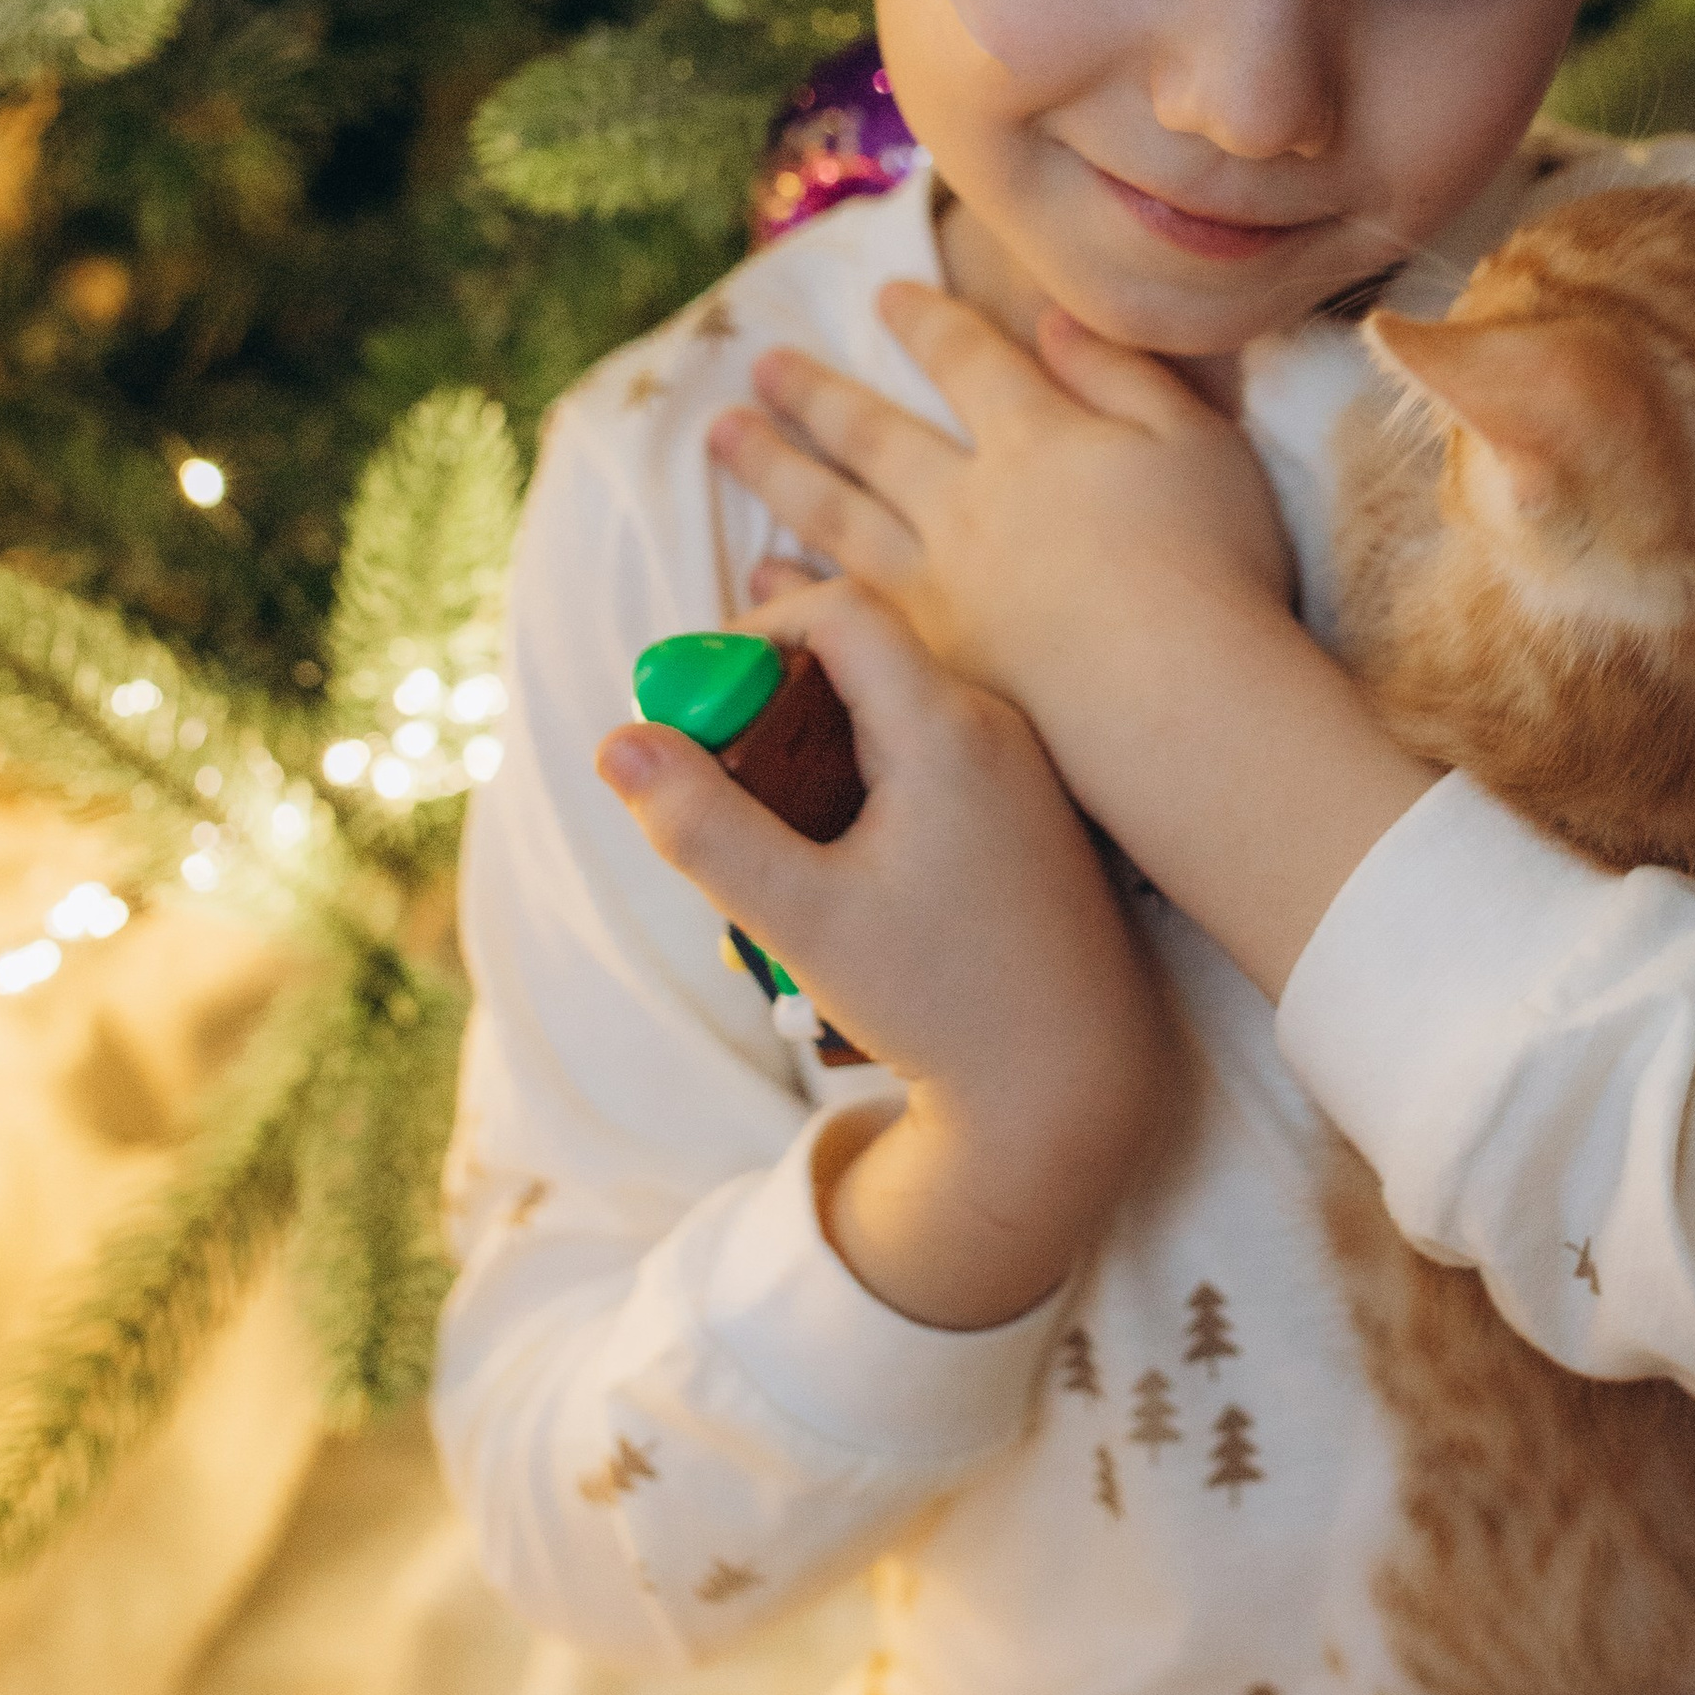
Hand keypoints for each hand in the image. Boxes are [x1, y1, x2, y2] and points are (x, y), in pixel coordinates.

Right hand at [596, 578, 1171, 1329]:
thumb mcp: (803, 919)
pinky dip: (866, 782)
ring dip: (816, 751)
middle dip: (772, 704)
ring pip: (892, 710)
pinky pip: (930, 755)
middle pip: (863, 657)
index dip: (754, 637)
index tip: (699, 709)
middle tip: (721, 783)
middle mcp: (997, 725)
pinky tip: (842, 866)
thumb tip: (619, 744)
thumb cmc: (944, 1004)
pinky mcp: (1028, 808)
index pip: (841, 611)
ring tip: (778, 842)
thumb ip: (704, 828)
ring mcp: (1022, 766)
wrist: (1075, 1083)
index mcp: (948, 729)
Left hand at [710, 280, 1294, 735]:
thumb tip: (1052, 321)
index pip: (966, 361)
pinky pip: (837, 611)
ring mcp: (937, 587)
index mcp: (1036, 439)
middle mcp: (967, 504)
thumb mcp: (1195, 440)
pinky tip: (761, 575)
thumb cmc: (1211, 569)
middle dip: (815, 394)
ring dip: (776, 470)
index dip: (926, 323)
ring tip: (726, 439)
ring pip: (834, 514)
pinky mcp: (927, 665)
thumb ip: (1120, 373)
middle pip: (872, 436)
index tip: (886, 296)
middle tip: (760, 367)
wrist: (1178, 701)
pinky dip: (792, 589)